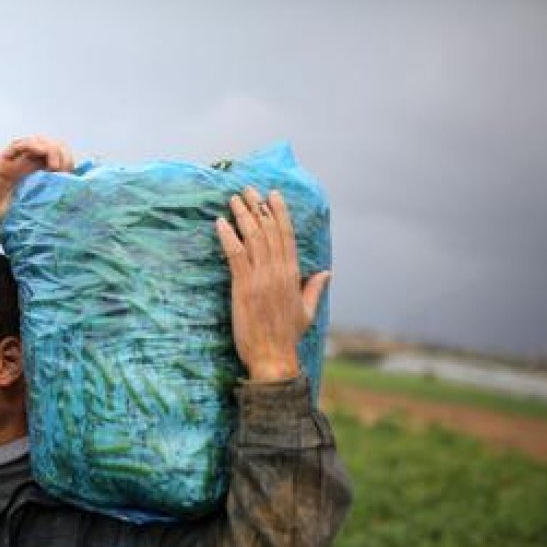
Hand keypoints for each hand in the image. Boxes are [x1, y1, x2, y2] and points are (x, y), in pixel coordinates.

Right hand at [0, 135, 74, 239]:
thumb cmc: (1, 215)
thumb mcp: (29, 213)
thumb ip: (44, 210)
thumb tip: (66, 218)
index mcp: (39, 176)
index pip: (61, 160)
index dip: (69, 164)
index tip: (71, 179)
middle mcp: (29, 165)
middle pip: (54, 146)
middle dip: (64, 154)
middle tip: (63, 171)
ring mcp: (17, 161)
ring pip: (39, 141)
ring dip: (51, 148)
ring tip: (54, 165)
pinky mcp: (4, 160)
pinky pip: (19, 145)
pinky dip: (31, 145)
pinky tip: (39, 152)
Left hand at [215, 187, 330, 381]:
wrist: (273, 356)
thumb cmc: (287, 337)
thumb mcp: (307, 311)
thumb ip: (314, 289)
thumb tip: (326, 273)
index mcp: (293, 275)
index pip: (287, 235)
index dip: (279, 213)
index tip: (272, 195)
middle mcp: (278, 271)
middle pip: (268, 231)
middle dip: (258, 207)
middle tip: (248, 190)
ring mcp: (261, 278)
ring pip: (253, 238)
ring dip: (242, 215)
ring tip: (233, 199)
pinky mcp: (243, 287)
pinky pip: (235, 255)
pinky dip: (227, 236)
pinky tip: (220, 223)